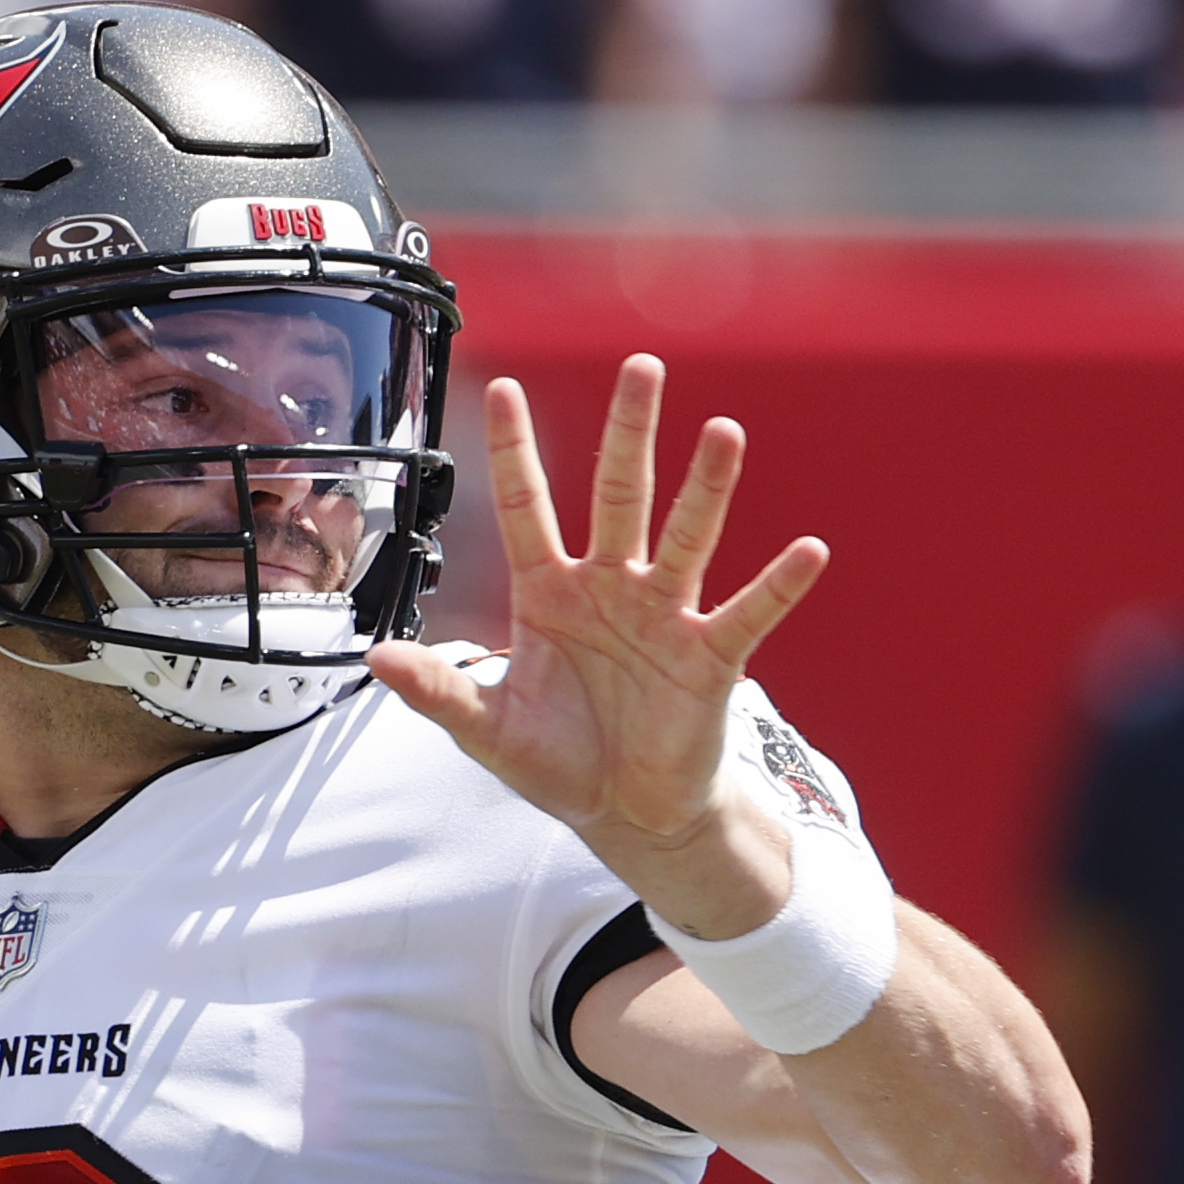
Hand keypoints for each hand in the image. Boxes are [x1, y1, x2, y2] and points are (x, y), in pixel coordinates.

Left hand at [364, 355, 826, 934]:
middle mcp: (608, 587)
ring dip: (707, 487)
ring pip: (687, 536)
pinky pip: (746, 613)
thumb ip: (438, 689)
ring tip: (723, 432)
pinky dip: (778, 585)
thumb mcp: (487, 728)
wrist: (624, 814)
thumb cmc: (556, 760)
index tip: (504, 388)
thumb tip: (375, 658)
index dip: (514, 451)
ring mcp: (662, 616)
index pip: (525, 507)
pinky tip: (808, 550)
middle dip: (630, 433)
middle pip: (619, 495)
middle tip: (642, 368)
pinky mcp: (709, 658)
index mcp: (547, 593)